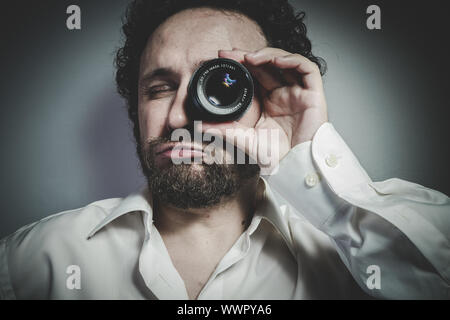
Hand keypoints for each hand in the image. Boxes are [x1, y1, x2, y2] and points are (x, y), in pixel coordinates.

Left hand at [199, 47, 327, 173]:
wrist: (296, 168)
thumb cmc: (276, 157)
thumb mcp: (244, 140)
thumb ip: (224, 130)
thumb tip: (200, 125)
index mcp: (268, 101)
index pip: (254, 74)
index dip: (241, 63)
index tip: (223, 57)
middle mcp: (283, 94)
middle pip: (267, 65)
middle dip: (249, 55)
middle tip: (230, 53)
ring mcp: (298, 93)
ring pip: (286, 62)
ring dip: (268, 54)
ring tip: (250, 57)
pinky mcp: (313, 94)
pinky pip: (307, 69)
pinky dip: (293, 60)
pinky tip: (276, 61)